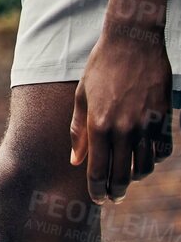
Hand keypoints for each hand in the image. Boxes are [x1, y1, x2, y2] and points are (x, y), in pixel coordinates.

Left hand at [70, 12, 173, 203]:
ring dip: (135, 178)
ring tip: (127, 178)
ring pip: (145, 167)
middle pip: (122, 175)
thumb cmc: (101, 68)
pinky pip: (162, 151)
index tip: (97, 199)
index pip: (97, 169)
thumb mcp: (81, 97)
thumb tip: (76, 160)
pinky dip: (154, 160)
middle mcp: (123, 129)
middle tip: (113, 198)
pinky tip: (144, 159)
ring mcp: (147, 125)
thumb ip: (78, 131)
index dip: (96, 189)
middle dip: (116, 192)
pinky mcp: (164, 119)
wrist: (132, 43)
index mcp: (98, 125)